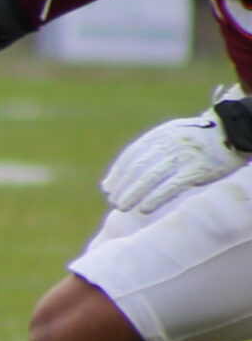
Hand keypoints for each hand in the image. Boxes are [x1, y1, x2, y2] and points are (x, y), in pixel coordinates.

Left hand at [102, 111, 245, 214]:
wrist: (234, 132)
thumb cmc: (197, 140)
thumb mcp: (171, 137)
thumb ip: (147, 153)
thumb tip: (112, 181)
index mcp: (161, 134)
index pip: (132, 154)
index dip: (118, 173)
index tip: (107, 188)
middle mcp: (170, 142)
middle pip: (138, 166)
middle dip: (123, 185)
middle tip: (113, 202)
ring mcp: (184, 155)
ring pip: (152, 176)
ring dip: (134, 193)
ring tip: (121, 208)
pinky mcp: (199, 168)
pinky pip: (173, 185)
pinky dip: (156, 197)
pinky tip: (144, 209)